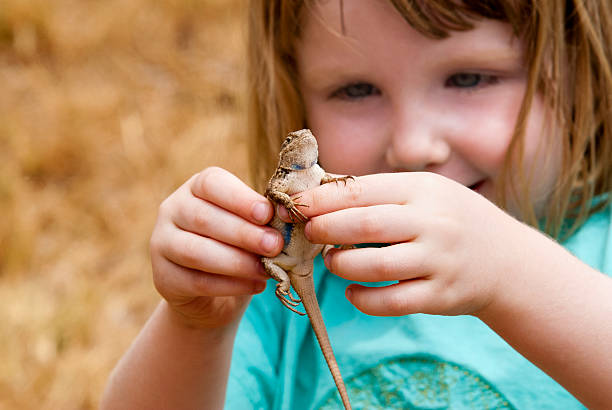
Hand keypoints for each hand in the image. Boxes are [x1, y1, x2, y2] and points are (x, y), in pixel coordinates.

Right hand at [149, 167, 282, 328]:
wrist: (212, 290)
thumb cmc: (239, 244)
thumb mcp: (250, 224)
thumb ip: (263, 218)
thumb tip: (289, 218)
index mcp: (196, 187)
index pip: (211, 183)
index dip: (239, 198)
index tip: (267, 214)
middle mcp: (172, 209)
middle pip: (204, 218)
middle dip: (244, 233)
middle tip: (275, 245)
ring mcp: (161, 243)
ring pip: (196, 251)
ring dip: (236, 261)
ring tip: (267, 269)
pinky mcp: (163, 277)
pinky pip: (196, 282)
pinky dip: (230, 286)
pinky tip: (256, 285)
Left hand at [296, 172, 531, 317]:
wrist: (507, 261)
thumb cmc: (451, 221)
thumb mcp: (427, 193)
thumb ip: (381, 194)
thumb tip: (321, 196)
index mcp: (423, 190)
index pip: (363, 190)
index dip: (323, 199)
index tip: (298, 205)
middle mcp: (434, 223)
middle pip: (367, 224)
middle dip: (327, 229)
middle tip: (308, 232)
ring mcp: (439, 261)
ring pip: (376, 266)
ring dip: (342, 265)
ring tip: (331, 261)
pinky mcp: (441, 296)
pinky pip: (392, 302)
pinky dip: (363, 299)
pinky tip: (351, 292)